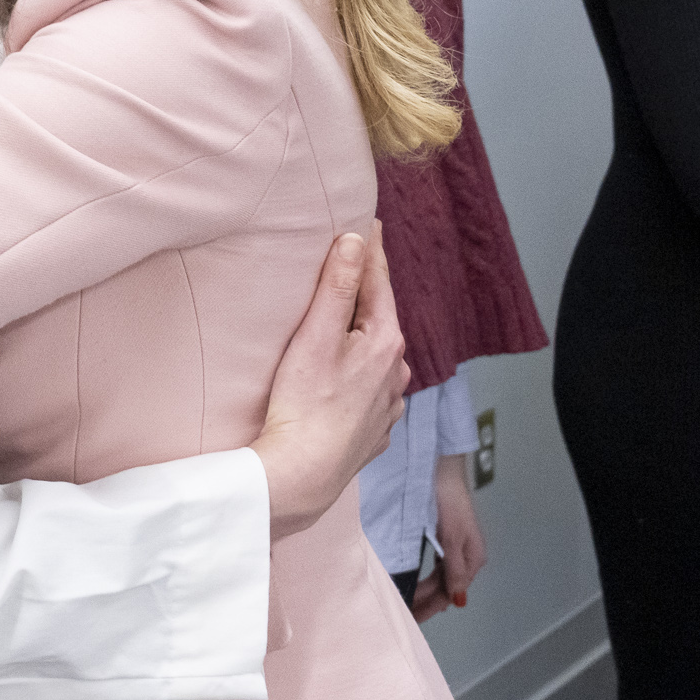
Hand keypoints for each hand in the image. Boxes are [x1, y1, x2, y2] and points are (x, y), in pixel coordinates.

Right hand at [250, 226, 408, 540]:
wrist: (303, 475)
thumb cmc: (305, 406)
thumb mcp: (316, 336)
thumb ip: (337, 286)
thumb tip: (355, 241)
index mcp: (385, 342)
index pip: (379, 282)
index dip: (370, 250)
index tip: (367, 223)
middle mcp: (396, 372)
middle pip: (378, 319)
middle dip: (363, 296)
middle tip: (345, 271)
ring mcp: (388, 405)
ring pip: (376, 358)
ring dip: (360, 340)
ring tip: (339, 329)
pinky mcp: (372, 430)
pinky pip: (369, 391)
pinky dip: (357, 377)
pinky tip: (340, 382)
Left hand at [412, 460, 487, 620]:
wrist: (442, 472)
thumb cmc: (449, 499)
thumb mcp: (452, 537)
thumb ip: (454, 569)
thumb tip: (459, 599)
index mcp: (472, 558)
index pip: (451, 592)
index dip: (431, 606)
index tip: (414, 618)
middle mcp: (466, 556)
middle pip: (445, 588)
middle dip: (426, 603)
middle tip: (406, 615)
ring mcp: (456, 549)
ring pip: (440, 579)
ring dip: (425, 593)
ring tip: (408, 605)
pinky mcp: (446, 540)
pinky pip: (436, 567)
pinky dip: (426, 579)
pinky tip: (417, 584)